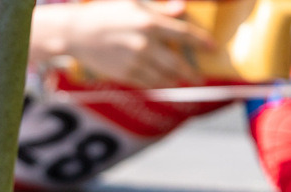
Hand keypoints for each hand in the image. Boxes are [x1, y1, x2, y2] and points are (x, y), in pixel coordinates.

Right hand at [29, 0, 215, 87]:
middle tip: (199, 77)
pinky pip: (147, 84)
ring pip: (163, 77)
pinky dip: (157, 84)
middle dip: (191, 72)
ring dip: (174, 80)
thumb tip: (181, 9)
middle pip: (177, 64)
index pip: (185, 35)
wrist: (77, 34)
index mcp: (150, 23)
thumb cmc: (106, 14)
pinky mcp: (124, 74)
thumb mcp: (134, 4)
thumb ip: (160, 9)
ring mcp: (134, 62)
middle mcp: (145, 44)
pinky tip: (161, 82)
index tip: (212, 49)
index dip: (201, 43)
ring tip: (180, 80)